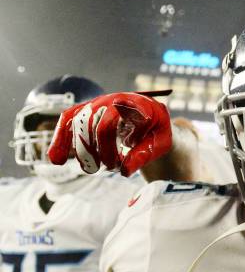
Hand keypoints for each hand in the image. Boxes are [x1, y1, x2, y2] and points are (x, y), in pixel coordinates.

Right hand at [48, 92, 171, 175]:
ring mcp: (99, 103)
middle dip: (100, 151)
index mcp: (137, 104)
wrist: (152, 117)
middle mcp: (114, 99)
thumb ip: (144, 154)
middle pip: (97, 125)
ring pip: (80, 123)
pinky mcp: (87, 110)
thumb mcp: (161, 143)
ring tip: (92, 169)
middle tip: (109, 168)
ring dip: (83, 150)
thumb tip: (123, 172)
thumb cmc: (156, 130)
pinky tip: (56, 159)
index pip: (120, 117)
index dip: (113, 137)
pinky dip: (59, 139)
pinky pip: (67, 120)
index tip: (118, 160)